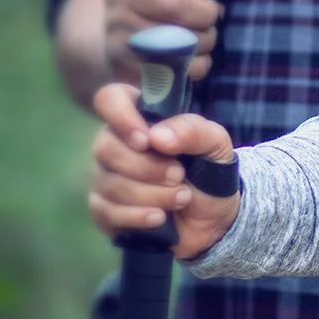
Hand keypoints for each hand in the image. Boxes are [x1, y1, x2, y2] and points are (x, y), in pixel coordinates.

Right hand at [88, 83, 242, 259]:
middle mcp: (114, 143)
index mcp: (138, 117)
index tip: (147, 141)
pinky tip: (160, 218)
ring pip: (110, 184)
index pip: (110, 100)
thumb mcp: (215, 144)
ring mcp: (104, 177)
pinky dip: (138, 217)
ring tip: (181, 198)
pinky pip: (106, 212)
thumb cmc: (208, 171)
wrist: (212, 219)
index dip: (122, 118)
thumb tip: (157, 137)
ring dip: (152, 195)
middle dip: (148, 168)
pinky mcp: (104, 210)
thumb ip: (192, 131)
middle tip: (179, 176)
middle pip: (106, 148)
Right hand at [103, 0, 242, 83]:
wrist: (128, 32)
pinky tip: (195, 55)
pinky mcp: (126, 66)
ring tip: (205, 34)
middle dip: (207, 12)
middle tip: (213, 14)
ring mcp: (118, 33)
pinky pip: (175, 69)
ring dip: (206, 39)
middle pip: (174, 4)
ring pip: (176, 40)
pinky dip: (197, 64)